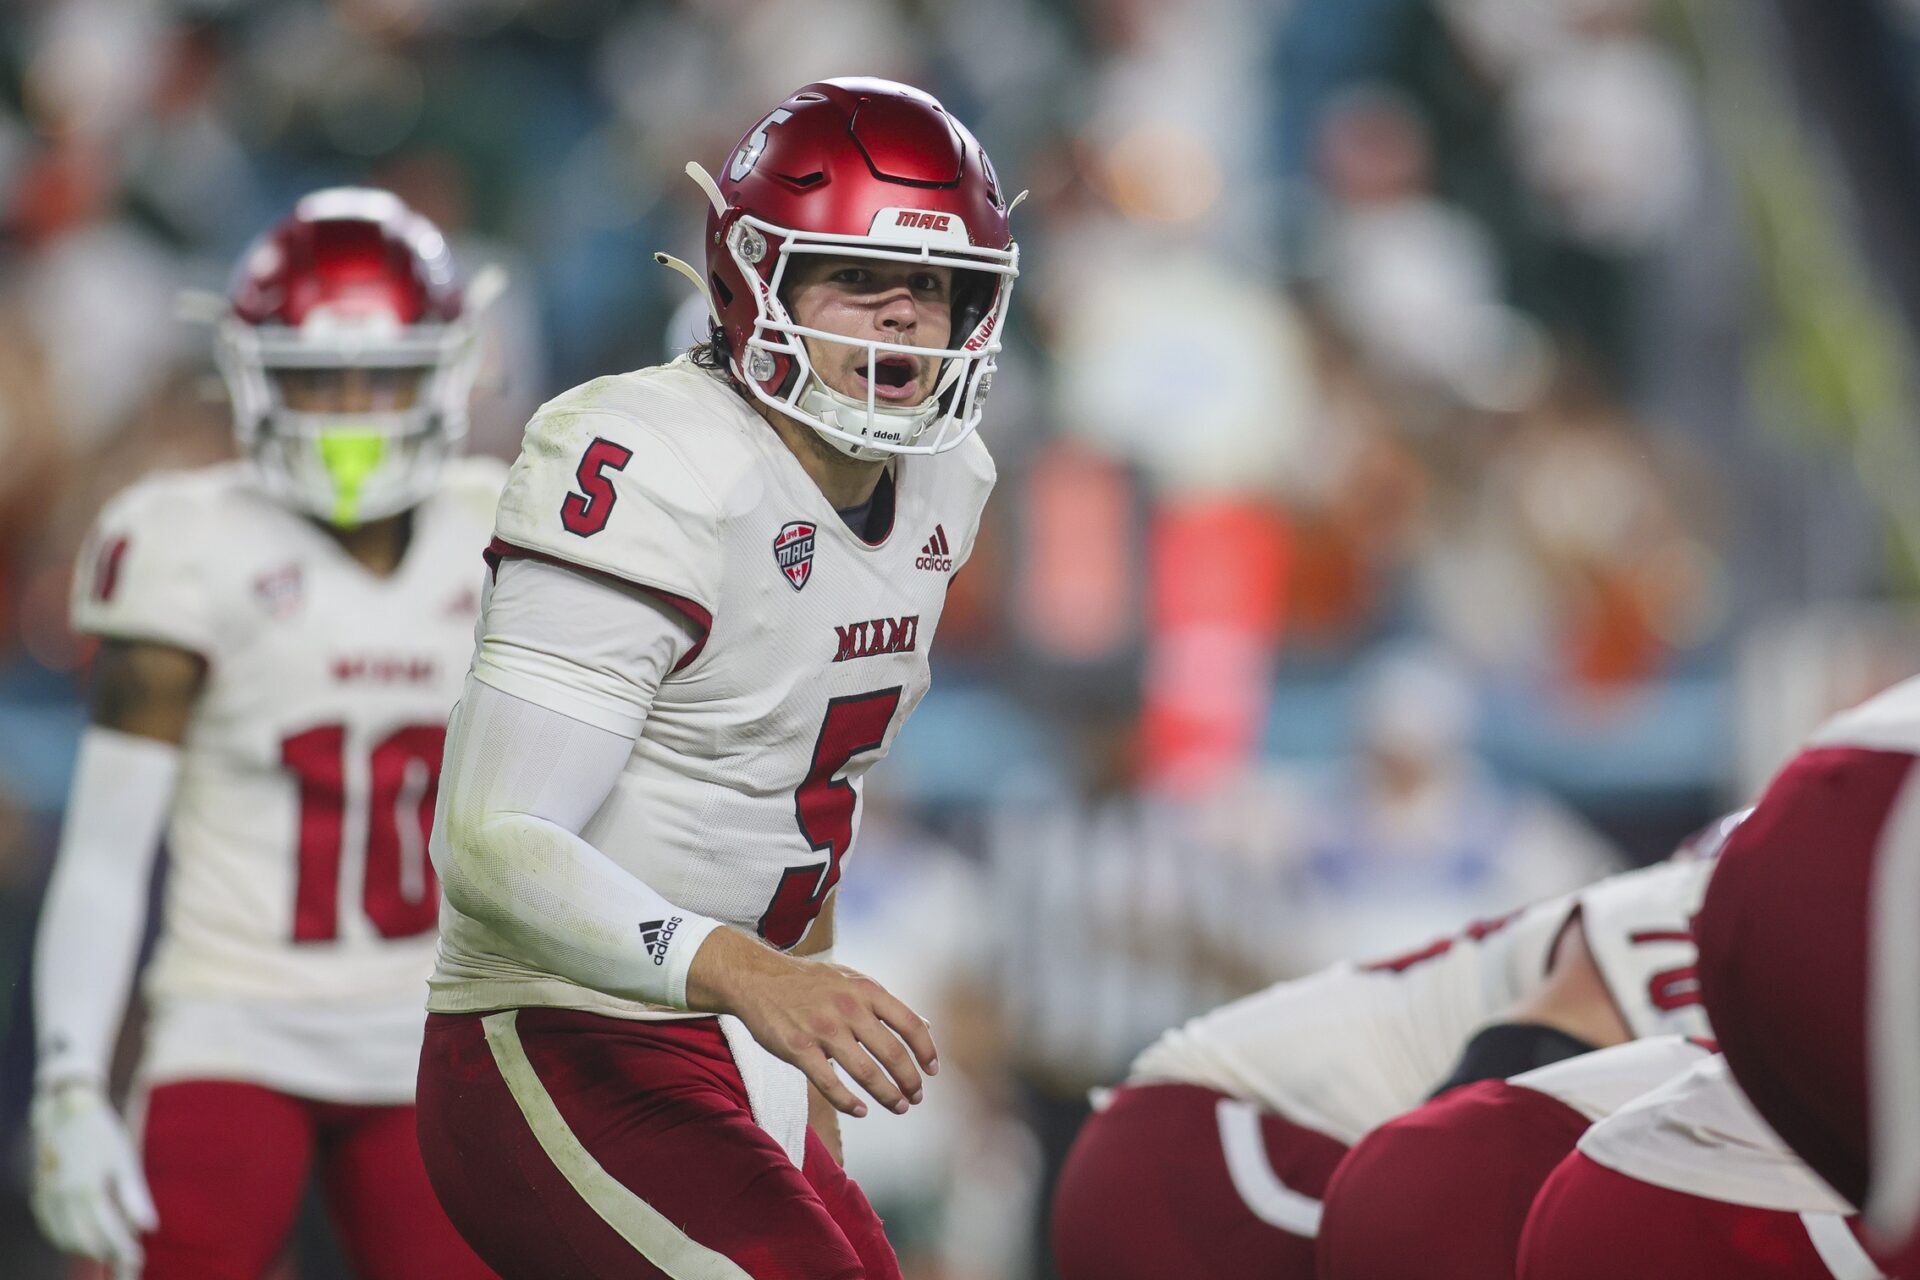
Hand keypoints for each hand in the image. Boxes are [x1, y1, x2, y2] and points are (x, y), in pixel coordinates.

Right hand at [30, 1081, 158, 1266]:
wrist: (68, 1108)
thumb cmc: (103, 1133)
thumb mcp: (125, 1161)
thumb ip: (135, 1197)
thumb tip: (150, 1227)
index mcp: (88, 1191)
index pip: (108, 1233)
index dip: (122, 1249)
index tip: (137, 1258)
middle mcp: (63, 1198)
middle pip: (83, 1240)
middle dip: (104, 1253)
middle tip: (123, 1260)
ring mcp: (47, 1196)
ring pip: (62, 1236)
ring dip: (83, 1248)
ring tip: (104, 1252)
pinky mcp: (39, 1191)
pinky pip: (48, 1224)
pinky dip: (62, 1236)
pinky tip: (77, 1238)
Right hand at [687, 928, 938, 1118]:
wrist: (759, 978)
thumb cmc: (811, 982)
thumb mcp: (853, 980)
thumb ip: (887, 1004)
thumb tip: (926, 1025)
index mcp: (867, 990)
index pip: (910, 1025)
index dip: (927, 1052)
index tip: (933, 1072)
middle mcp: (850, 1008)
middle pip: (893, 1053)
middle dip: (910, 1080)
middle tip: (916, 1097)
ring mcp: (823, 1029)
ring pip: (866, 1072)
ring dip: (888, 1095)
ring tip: (898, 1106)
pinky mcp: (799, 1048)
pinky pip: (830, 1083)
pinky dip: (849, 1102)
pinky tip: (861, 1111)